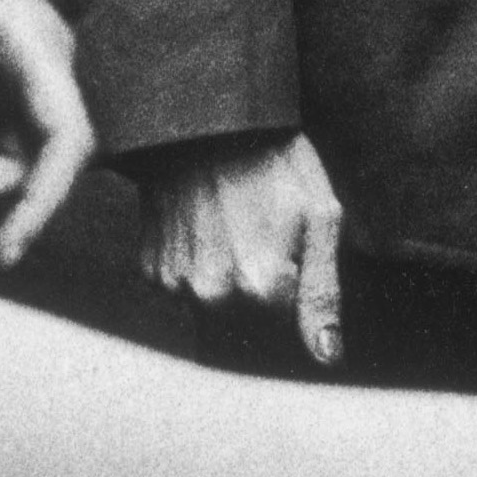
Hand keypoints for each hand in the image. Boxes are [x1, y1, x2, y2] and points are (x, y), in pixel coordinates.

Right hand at [138, 132, 345, 364]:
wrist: (202, 120)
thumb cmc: (271, 158)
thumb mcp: (318, 212)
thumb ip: (323, 291)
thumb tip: (327, 356)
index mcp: (261, 285)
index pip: (287, 318)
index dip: (294, 277)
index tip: (288, 240)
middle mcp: (212, 296)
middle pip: (250, 316)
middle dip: (261, 282)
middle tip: (259, 226)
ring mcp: (175, 285)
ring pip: (215, 302)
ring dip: (228, 275)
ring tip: (230, 222)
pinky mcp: (150, 271)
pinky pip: (183, 285)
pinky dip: (197, 264)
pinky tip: (203, 225)